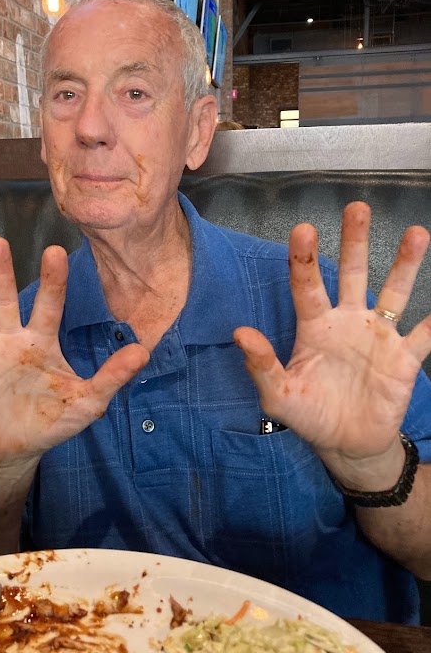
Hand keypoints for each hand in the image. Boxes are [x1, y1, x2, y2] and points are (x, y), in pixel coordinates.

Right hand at [0, 238, 148, 465]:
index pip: (48, 305)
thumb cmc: (52, 421)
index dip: (52, 281)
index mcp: (41, 341)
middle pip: (3, 300)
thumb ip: (111, 376)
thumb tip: (143, 351)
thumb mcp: (87, 402)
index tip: (54, 250)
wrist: (16, 450)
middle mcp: (10, 340)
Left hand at [234, 202, 430, 480]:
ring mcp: (378, 336)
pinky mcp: (404, 359)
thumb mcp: (278, 395)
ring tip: (417, 233)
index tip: (303, 229)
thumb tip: (239, 333)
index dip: (303, 259)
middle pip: (351, 273)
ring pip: (394, 292)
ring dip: (405, 264)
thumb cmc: (309, 414)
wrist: (346, 444)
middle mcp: (347, 321)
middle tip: (356, 207)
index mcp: (315, 326)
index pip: (307, 285)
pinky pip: (425, 336)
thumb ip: (261, 365)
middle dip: (354, 242)